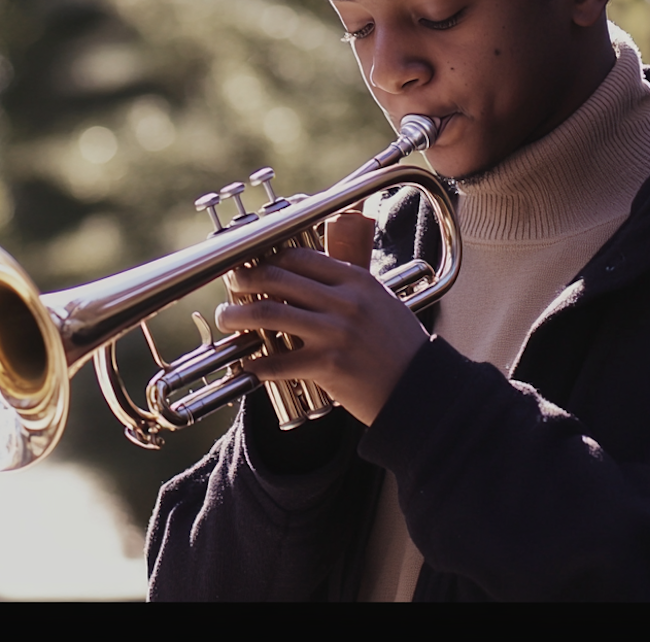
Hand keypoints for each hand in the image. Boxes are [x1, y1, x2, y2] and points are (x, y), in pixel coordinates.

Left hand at [216, 211, 429, 425]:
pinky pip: (276, 362)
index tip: (252, 265)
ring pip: (267, 313)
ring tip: (227, 318)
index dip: (267, 259)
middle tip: (231, 286)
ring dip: (237, 314)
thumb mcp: (380, 303)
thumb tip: (304, 276)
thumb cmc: (400, 348)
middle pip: (276, 278)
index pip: (298, 257)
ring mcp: (335, 334)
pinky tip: (245, 364)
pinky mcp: (328, 367)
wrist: (422, 392)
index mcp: (357, 281)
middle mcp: (345, 302)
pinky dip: (254, 364)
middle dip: (243, 280)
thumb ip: (346, 287)